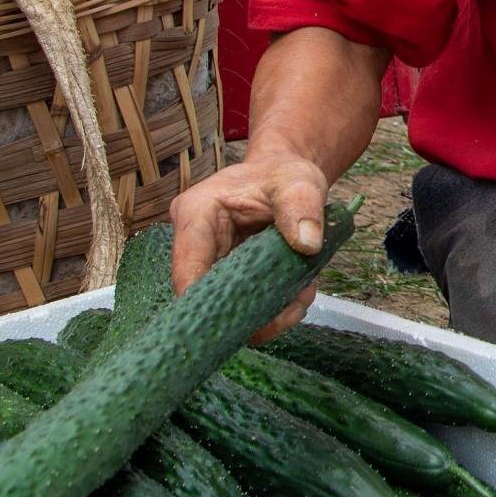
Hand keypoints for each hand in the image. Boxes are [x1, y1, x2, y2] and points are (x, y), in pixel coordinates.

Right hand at [169, 151, 331, 341]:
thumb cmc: (284, 175)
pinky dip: (272, 308)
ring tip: (298, 301)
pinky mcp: (230, 277)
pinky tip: (297, 297)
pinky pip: (246, 304)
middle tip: (286, 313)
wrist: (288, 179)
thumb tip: (308, 246)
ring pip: (227, 304)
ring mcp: (212, 263)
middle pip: (205, 294)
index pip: (187, 267)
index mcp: (196, 214)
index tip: (237, 321)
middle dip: (245, 311)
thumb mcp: (298, 182)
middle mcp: (196, 243)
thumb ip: (302, 206)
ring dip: (264, 313)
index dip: (204, 300)